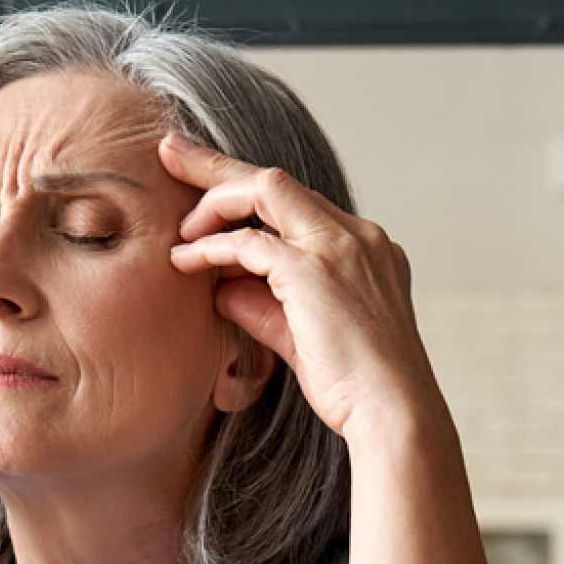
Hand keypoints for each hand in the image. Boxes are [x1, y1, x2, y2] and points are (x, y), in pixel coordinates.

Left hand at [161, 134, 437, 445]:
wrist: (394, 414)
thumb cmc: (356, 388)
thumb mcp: (303, 339)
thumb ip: (264, 307)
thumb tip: (221, 288)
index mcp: (365, 248)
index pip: (297, 203)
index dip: (247, 192)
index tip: (206, 187)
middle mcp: (358, 236)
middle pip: (277, 180)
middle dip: (217, 164)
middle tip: (170, 149)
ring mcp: (340, 247)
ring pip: (264, 189)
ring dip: (212, 201)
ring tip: (178, 228)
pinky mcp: (315, 270)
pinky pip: (249, 241)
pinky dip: (212, 247)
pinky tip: (184, 261)